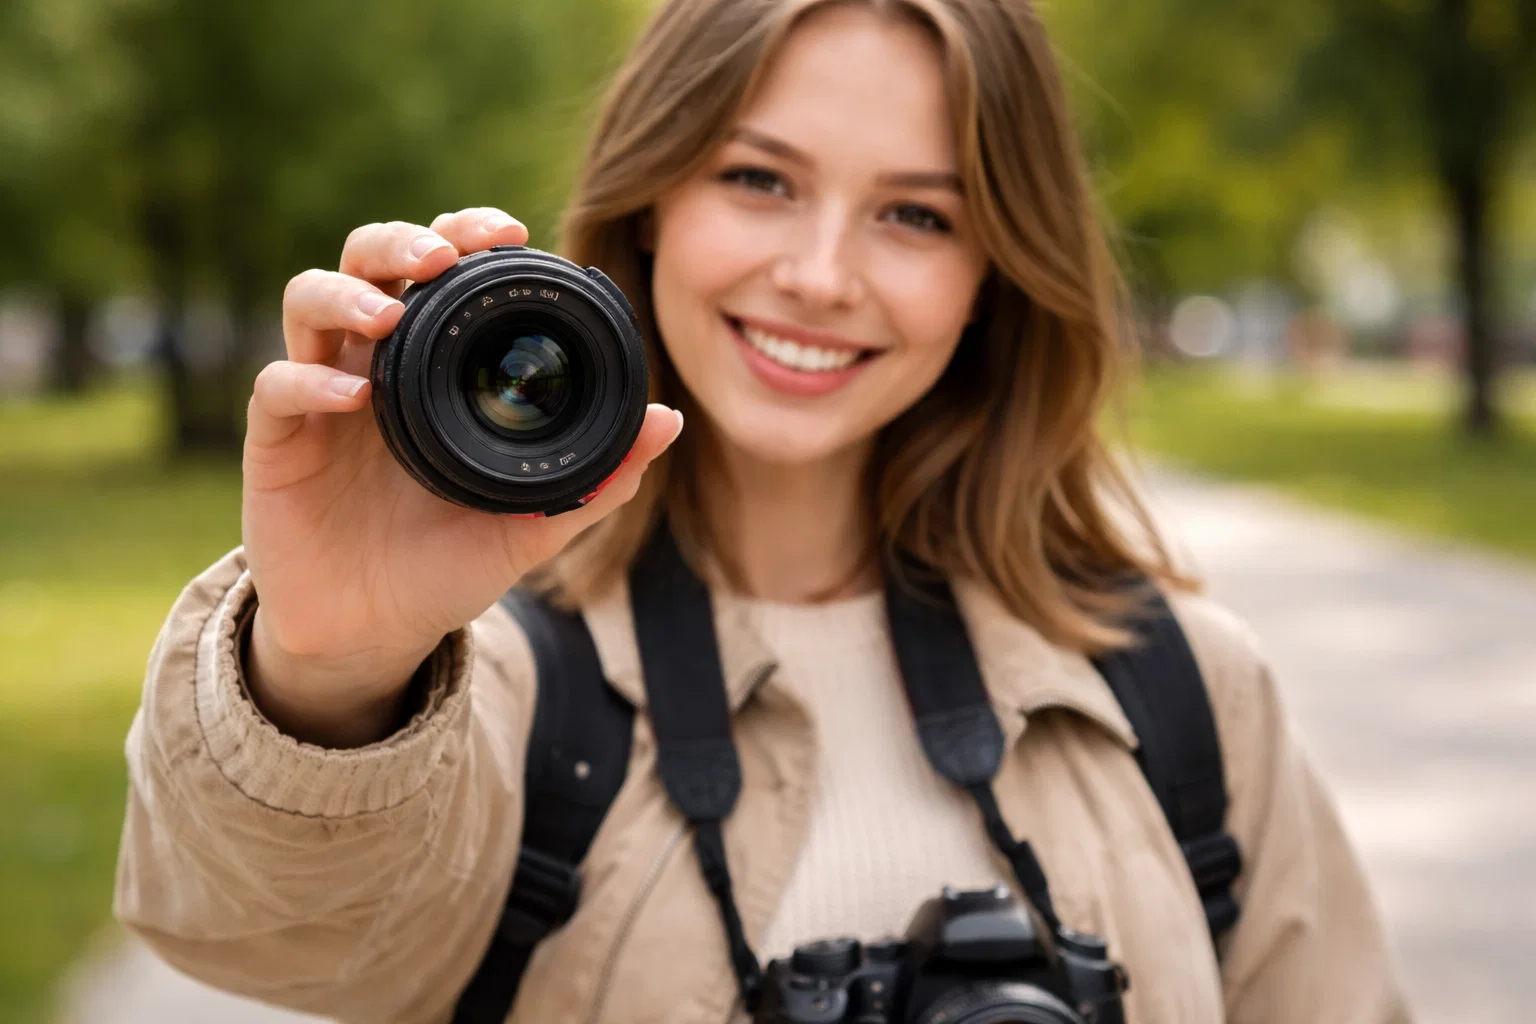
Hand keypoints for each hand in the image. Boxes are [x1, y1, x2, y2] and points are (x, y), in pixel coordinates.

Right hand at [242, 208, 680, 744]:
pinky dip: (309, 380)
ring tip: (388, 314)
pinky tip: (352, 397)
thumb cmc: (449, 567)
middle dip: (401, 240)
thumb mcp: (532, 523)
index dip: (465, 236)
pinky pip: (276, 387)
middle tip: (444, 254)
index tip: (509, 233)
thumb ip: (597, 476)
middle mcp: (373, 365)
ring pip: (309, 299)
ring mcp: (320, 397)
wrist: (375, 634)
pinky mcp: (278, 442)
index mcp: (432, 369)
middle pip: (366, 261)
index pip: (439, 273)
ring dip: (346, 292)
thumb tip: (667, 420)